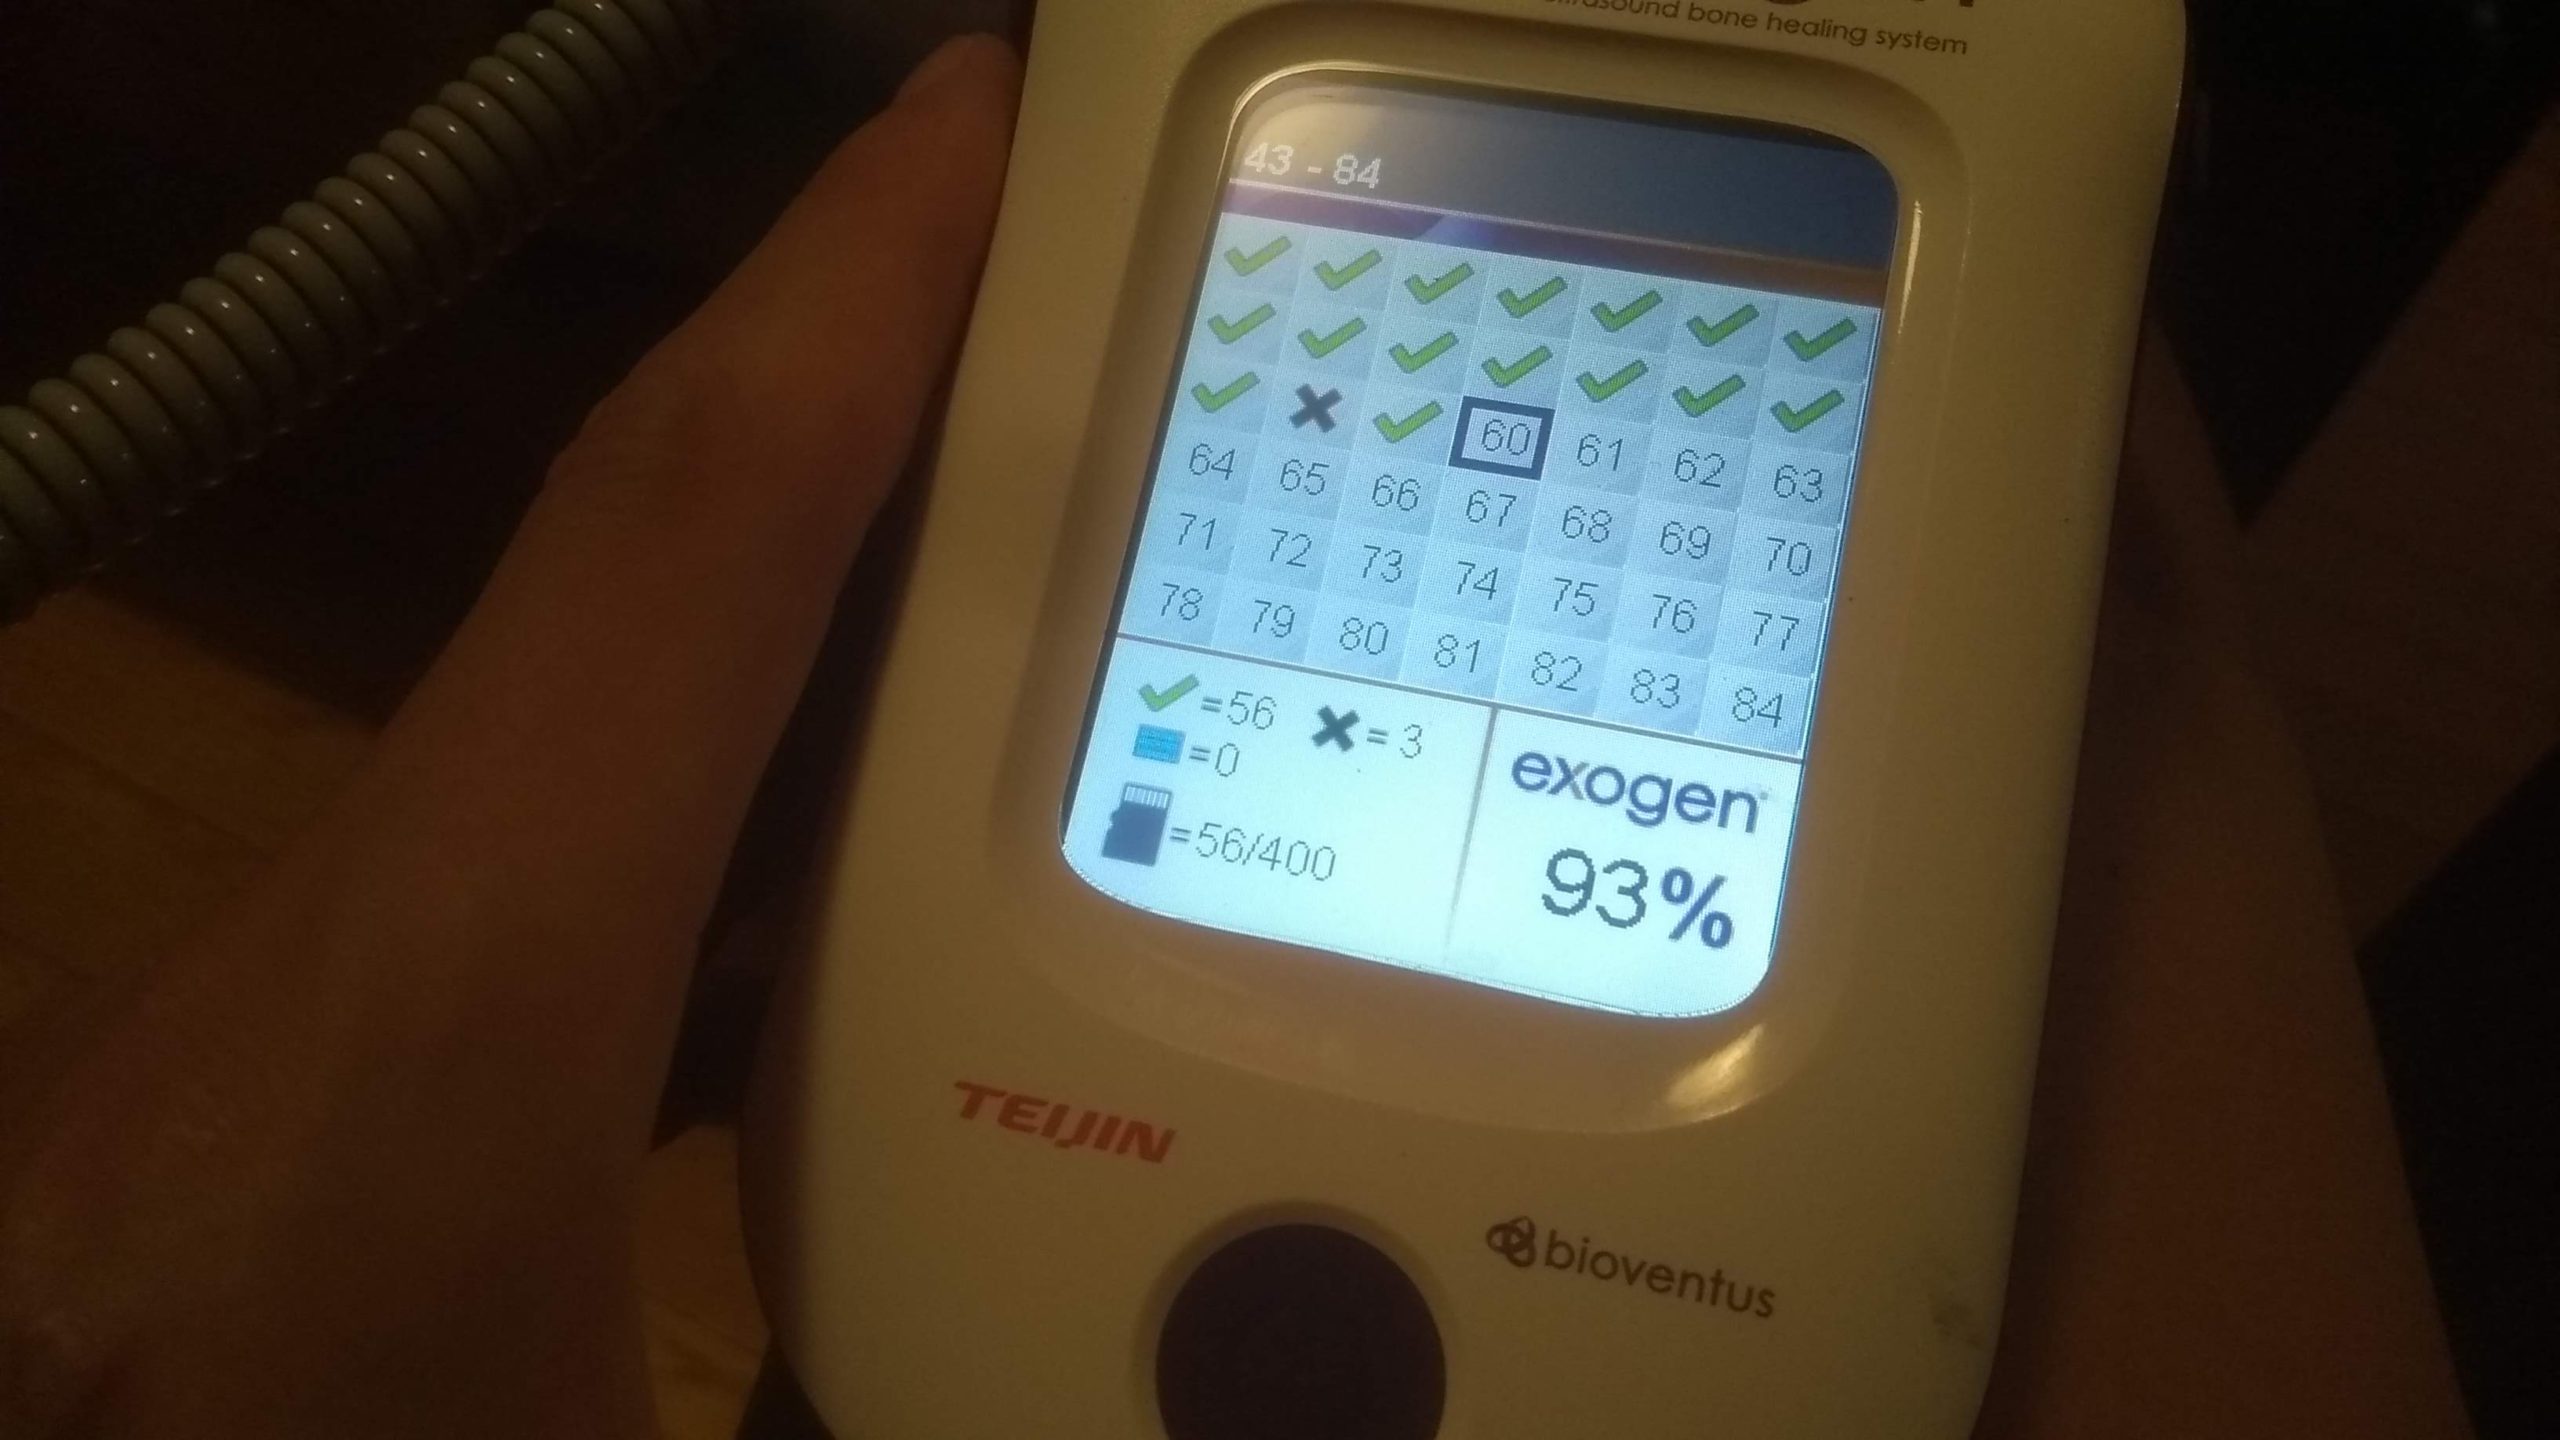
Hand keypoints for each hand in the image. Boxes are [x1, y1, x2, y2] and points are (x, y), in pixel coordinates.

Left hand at [0, 36, 1017, 1439]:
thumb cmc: (288, 1434)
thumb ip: (906, 1403)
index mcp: (441, 1027)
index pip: (680, 541)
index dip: (847, 289)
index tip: (980, 104)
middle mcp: (357, 941)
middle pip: (639, 553)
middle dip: (861, 360)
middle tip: (1081, 259)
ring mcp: (321, 971)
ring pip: (591, 667)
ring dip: (801, 540)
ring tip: (1028, 499)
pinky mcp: (311, 1037)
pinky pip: (555, 802)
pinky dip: (720, 735)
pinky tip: (843, 821)